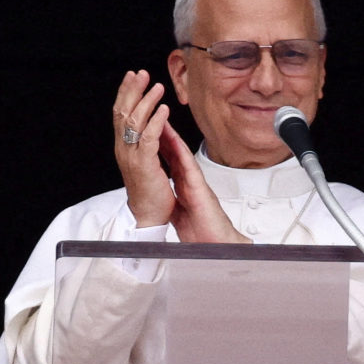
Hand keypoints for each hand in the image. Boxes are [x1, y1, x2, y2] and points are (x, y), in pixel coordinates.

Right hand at [112, 70, 174, 226]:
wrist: (148, 215)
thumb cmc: (149, 190)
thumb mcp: (143, 160)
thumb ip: (143, 141)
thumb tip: (149, 122)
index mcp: (122, 147)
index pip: (120, 114)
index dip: (125, 93)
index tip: (133, 76)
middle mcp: (123, 149)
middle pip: (123, 112)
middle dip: (133, 90)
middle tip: (141, 73)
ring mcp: (132, 156)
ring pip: (135, 121)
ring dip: (147, 101)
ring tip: (157, 87)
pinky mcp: (144, 164)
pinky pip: (149, 138)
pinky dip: (157, 121)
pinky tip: (164, 109)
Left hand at [159, 123, 251, 243]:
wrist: (215, 245)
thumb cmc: (201, 233)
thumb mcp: (182, 215)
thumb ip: (176, 204)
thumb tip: (168, 203)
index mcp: (184, 188)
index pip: (169, 162)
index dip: (159, 146)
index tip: (149, 132)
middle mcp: (190, 182)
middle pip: (174, 155)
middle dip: (164, 135)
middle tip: (155, 118)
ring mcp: (195, 183)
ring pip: (182, 155)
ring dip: (173, 137)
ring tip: (163, 121)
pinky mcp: (200, 188)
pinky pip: (189, 166)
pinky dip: (182, 153)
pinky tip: (176, 141)